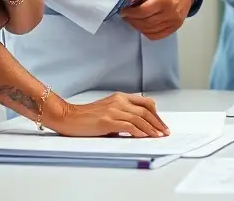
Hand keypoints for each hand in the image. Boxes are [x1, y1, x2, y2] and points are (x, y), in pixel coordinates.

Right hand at [45, 92, 169, 137]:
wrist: (68, 117)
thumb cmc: (86, 117)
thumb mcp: (108, 111)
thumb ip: (122, 115)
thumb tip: (137, 126)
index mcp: (120, 97)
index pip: (145, 102)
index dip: (156, 113)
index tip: (161, 123)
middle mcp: (119, 101)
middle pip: (145, 110)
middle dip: (157, 122)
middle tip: (165, 131)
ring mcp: (113, 110)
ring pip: (139, 118)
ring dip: (151, 128)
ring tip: (158, 136)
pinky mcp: (107, 121)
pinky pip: (128, 126)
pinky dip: (139, 131)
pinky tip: (144, 137)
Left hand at [120, 0, 195, 39]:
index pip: (143, 11)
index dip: (131, 13)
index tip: (123, 11)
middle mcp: (171, 12)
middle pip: (146, 22)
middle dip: (132, 20)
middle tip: (126, 16)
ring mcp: (174, 21)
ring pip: (151, 30)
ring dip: (138, 27)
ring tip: (133, 20)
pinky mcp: (176, 27)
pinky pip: (158, 35)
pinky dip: (148, 32)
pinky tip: (143, 26)